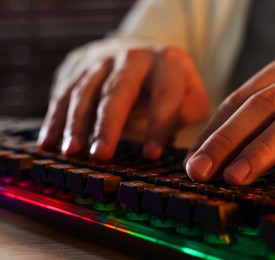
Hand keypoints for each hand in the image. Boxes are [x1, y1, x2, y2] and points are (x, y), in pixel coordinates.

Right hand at [38, 47, 209, 159]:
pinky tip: (48, 143)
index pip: (165, 95)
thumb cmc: (171, 84)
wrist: (142, 54)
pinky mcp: (83, 70)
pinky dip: (56, 119)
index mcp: (168, 63)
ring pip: (86, 91)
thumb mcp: (190, 94)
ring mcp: (104, 62)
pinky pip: (65, 94)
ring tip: (72, 152)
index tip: (150, 155)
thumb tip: (163, 142)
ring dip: (77, 124)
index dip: (158, 125)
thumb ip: (186, 114)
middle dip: (108, 124)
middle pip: (118, 90)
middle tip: (102, 155)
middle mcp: (134, 58)